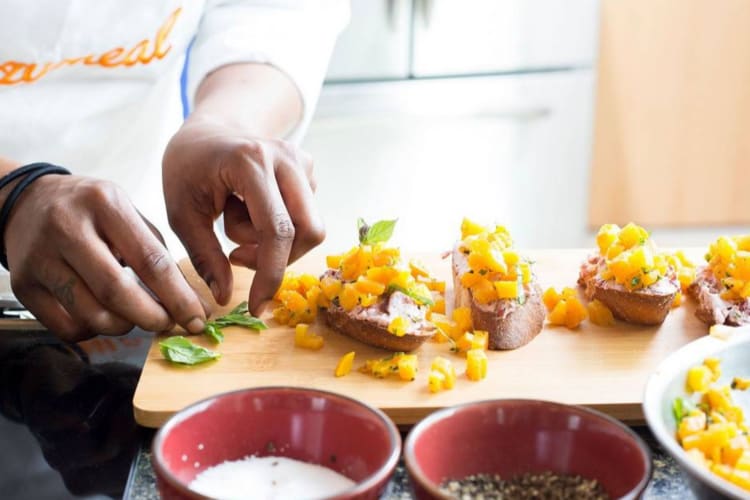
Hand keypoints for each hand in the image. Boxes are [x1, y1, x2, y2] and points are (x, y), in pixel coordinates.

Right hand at [4, 175, 207, 340]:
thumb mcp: (128, 215)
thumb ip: (160, 257)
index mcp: (105, 204)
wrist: (27, 202)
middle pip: (117, 292)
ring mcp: (40, 257)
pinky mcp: (23, 285)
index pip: (150, 261)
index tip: (197, 318)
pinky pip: (67, 328)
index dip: (178, 297)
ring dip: (124, 327)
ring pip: (92, 315)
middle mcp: (67, 227)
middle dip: (152, 318)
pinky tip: (103, 315)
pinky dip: (94, 331)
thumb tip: (192, 304)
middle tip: (169, 324)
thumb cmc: (92, 212)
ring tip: (135, 316)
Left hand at [163, 115, 324, 312]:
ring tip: (236, 225)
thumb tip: (225, 297)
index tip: (256, 306)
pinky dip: (280, 228)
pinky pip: (306, 216)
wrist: (207, 132)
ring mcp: (301, 161)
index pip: (277, 230)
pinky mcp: (309, 168)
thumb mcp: (181, 214)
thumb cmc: (187, 170)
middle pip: (307, 230)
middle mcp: (285, 158)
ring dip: (273, 242)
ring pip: (309, 227)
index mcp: (251, 162)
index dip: (270, 274)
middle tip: (236, 257)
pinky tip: (251, 213)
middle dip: (278, 258)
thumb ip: (204, 256)